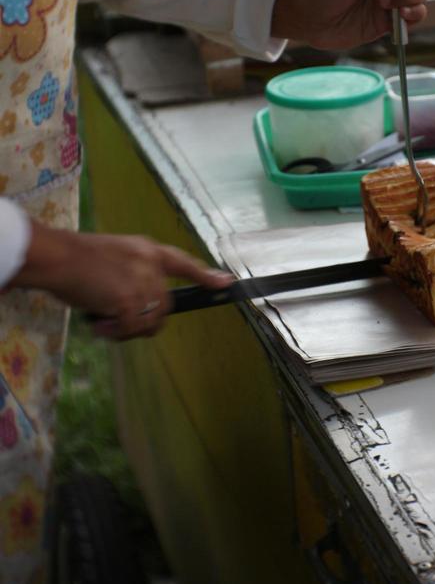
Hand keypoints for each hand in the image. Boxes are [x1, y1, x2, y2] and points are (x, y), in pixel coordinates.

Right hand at [10, 222, 231, 339]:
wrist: (58, 257)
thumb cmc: (76, 259)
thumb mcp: (115, 256)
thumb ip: (133, 273)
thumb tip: (137, 305)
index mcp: (148, 250)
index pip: (183, 263)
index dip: (205, 275)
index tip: (226, 284)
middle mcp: (151, 265)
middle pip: (163, 306)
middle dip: (142, 319)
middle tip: (114, 322)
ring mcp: (142, 282)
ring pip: (150, 321)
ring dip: (127, 329)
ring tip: (103, 323)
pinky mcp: (130, 299)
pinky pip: (132, 329)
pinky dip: (115, 333)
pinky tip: (98, 325)